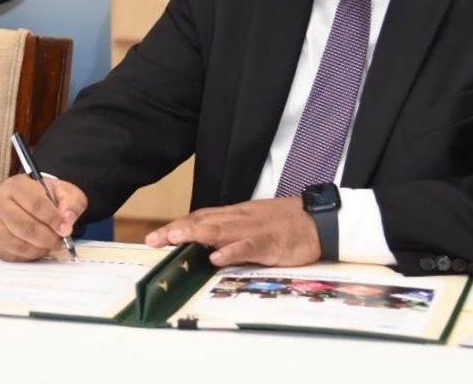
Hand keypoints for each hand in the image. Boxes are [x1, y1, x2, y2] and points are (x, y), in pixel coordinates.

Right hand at [0, 173, 85, 260]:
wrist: (27, 200)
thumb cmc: (43, 195)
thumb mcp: (62, 191)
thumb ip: (71, 202)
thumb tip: (68, 219)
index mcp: (16, 185)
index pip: (35, 204)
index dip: (53, 219)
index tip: (66, 229)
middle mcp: (0, 203)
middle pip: (25, 226)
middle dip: (48, 238)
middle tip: (61, 241)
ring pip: (18, 244)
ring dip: (40, 248)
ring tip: (50, 244)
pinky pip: (13, 255)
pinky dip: (29, 256)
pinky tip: (38, 248)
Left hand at [144, 197, 319, 267]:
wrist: (318, 220)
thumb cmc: (285, 224)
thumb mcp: (253, 223)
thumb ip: (231, 232)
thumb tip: (206, 244)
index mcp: (235, 215)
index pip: (200, 217)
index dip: (177, 225)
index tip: (155, 236)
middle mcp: (239, 219)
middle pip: (203, 222)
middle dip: (177, 230)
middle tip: (154, 240)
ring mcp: (254, 230)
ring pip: (221, 230)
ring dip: (196, 234)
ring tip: (175, 240)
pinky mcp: (270, 243)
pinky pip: (248, 247)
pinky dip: (232, 251)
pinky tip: (217, 257)